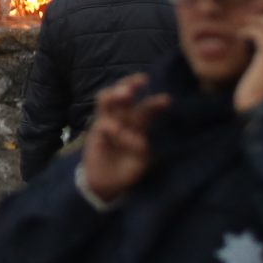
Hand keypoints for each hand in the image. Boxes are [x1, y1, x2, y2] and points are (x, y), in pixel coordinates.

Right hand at [80, 74, 169, 204]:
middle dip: (132, 84)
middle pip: (125, 94)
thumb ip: (142, 152)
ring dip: (115, 93)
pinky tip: (116, 131)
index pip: (147, 108)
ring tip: (125, 93)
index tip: (166, 99)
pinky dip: (111, 125)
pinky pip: (102, 122)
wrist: (106, 184)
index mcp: (138, 125)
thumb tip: (141, 140)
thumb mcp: (140, 164)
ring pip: (108, 100)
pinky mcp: (96, 131)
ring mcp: (108, 122)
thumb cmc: (127, 170)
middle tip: (141, 79)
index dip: (155, 102)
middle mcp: (123, 119)